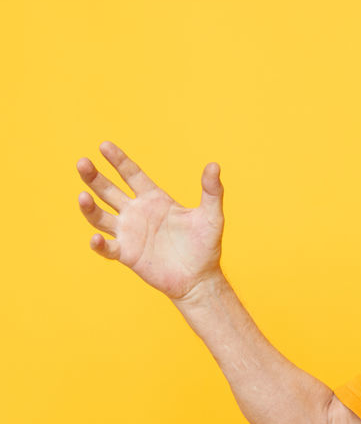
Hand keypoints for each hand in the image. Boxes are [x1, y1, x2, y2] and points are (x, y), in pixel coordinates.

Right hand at [76, 141, 225, 300]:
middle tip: (82, 162)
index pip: (131, 174)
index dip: (118, 160)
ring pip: (100, 217)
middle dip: (94, 177)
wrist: (200, 278)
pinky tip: (96, 239)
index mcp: (154, 199)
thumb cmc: (205, 245)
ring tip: (82, 196)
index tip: (104, 145)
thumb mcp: (211, 216)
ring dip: (89, 207)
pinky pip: (107, 247)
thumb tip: (214, 166)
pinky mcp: (127, 254)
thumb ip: (212, 191)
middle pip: (109, 191)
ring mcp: (129, 233)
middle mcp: (137, 213)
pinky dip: (99, 244)